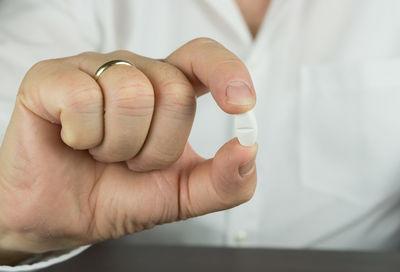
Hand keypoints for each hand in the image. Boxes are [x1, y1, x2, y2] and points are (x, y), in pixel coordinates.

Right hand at [0, 38, 256, 264]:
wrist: (61, 216)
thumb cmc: (120, 196)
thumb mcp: (182, 196)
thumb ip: (224, 181)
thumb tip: (249, 150)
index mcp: (167, 90)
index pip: (203, 58)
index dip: (226, 74)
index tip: (240, 105)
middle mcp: (133, 72)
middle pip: (174, 91)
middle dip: (156, 148)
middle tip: (131, 162)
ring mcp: (93, 70)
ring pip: (132, 96)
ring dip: (119, 147)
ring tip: (101, 154)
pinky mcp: (52, 77)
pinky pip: (84, 99)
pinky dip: (83, 138)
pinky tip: (73, 141)